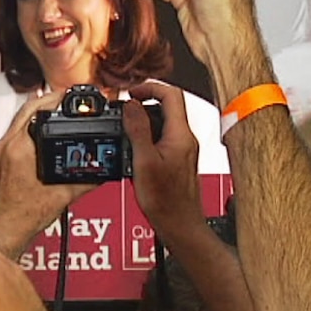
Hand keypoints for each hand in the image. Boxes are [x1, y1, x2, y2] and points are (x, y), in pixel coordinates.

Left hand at [0, 92, 94, 259]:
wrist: (8, 228)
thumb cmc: (25, 215)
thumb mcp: (64, 195)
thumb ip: (87, 180)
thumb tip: (102, 169)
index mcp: (20, 149)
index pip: (38, 110)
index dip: (57, 99)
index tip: (71, 97)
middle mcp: (8, 145)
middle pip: (28, 106)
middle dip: (50, 99)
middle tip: (68, 98)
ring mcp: (2, 149)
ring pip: (21, 115)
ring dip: (39, 109)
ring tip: (59, 109)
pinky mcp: (2, 155)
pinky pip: (17, 128)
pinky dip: (32, 122)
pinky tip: (44, 127)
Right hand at [122, 82, 203, 232]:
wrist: (179, 223)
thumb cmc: (166, 200)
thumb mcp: (143, 161)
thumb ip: (137, 130)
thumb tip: (131, 106)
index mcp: (180, 135)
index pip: (171, 94)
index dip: (149, 87)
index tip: (130, 94)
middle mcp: (186, 138)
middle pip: (169, 104)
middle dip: (145, 100)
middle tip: (125, 108)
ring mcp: (184, 148)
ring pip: (165, 119)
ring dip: (145, 117)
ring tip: (127, 127)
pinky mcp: (179, 157)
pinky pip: (164, 135)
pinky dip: (148, 133)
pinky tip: (135, 146)